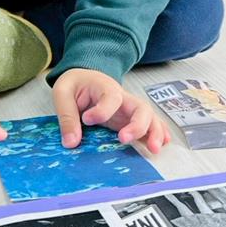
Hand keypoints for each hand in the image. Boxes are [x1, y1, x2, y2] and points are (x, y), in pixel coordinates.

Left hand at [52, 68, 170, 153]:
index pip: (111, 98)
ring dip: (154, 132)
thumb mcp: (63, 93)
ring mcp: (128, 110)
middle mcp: (122, 98)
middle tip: (124, 139)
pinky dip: (158, 133)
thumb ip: (66, 116)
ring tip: (153, 149)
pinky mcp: (129, 120)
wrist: (84, 78)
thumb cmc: (75, 84)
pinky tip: (162, 144)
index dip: (102, 111)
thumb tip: (71, 142)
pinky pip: (149, 124)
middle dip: (137, 125)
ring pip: (149, 117)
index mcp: (104, 87)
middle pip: (140, 107)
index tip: (87, 120)